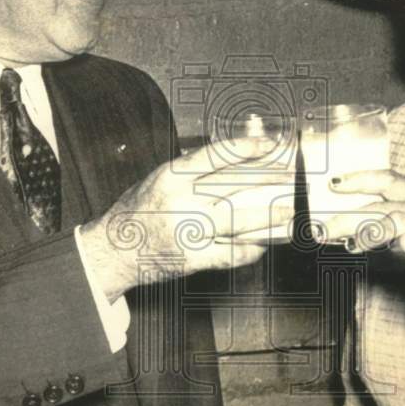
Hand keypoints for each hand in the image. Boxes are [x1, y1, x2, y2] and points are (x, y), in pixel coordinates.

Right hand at [78, 138, 295, 300]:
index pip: (216, 156)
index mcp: (171, 177)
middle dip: (268, 179)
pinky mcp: (193, 258)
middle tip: (291, 175)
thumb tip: (237, 160)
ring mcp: (188, 231)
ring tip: (289, 210)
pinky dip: (250, 249)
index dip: (247, 148)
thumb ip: (192, 171)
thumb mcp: (159, 179)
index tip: (270, 146)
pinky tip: (262, 243)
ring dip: (269, 215)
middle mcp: (181, 202)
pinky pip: (230, 253)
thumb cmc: (138, 212)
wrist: (113, 251)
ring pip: (239, 220)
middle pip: (234, 185)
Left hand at [322, 170, 404, 338]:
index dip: (359, 178)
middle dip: (348, 215)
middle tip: (323, 228)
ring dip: (366, 230)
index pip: (387, 179)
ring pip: (396, 219)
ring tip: (346, 243)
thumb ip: (380, 230)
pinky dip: (403, 242)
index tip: (333, 183)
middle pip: (382, 203)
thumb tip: (342, 230)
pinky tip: (390, 249)